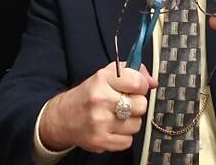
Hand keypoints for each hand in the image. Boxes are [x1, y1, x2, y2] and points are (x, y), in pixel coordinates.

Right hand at [38, 62, 157, 152]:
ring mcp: (100, 122)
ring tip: (117, 116)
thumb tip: (153, 82)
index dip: (142, 86)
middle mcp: (100, 100)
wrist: (63, 117)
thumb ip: (133, 73)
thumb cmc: (89, 94)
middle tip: (126, 103)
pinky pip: (128, 141)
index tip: (136, 88)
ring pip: (137, 125)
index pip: (138, 82)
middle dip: (137, 104)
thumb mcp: (107, 75)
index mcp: (103, 79)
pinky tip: (113, 128)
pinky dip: (123, 136)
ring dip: (130, 121)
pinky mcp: (100, 141)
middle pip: (141, 105)